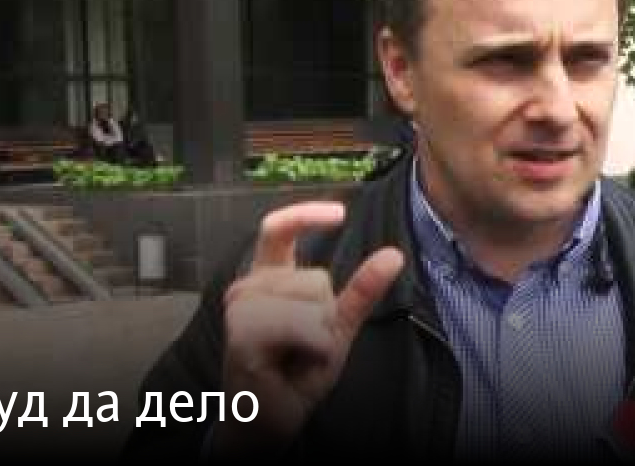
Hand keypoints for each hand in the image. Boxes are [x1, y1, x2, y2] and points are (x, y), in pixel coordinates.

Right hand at [212, 202, 403, 452]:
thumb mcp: (338, 328)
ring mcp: (240, 308)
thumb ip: (360, 292)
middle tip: (306, 348)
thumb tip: (394, 255)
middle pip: (315, 276)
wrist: (271, 420)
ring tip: (296, 357)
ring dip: (319, 336)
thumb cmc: (298, 373)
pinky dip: (311, 345)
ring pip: (310, 297)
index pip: (277, 231)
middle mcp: (249, 287)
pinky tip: (289, 364)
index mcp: (268, 280)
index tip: (339, 214)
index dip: (304, 216)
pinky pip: (298, 322)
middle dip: (327, 316)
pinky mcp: (241, 332)